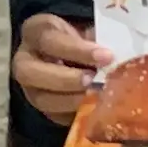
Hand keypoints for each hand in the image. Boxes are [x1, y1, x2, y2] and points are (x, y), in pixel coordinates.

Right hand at [15, 11, 107, 125]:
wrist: (76, 54)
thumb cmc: (83, 38)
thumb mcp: (87, 30)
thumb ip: (98, 39)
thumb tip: (122, 52)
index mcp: (36, 31)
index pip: (49, 40)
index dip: (76, 49)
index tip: (106, 56)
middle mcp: (24, 59)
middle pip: (30, 72)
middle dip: (65, 79)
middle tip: (93, 80)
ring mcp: (30, 86)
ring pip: (40, 98)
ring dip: (70, 100)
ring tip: (96, 96)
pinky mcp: (43, 107)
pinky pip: (54, 115)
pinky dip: (75, 114)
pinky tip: (95, 110)